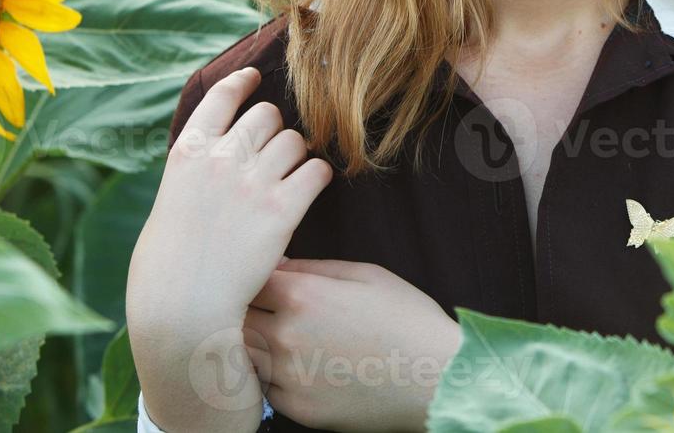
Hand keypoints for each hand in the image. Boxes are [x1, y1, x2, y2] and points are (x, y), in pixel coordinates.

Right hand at [130, 66, 334, 341]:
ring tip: (289, 180)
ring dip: (297, 156)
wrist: (181, 309)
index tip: (254, 77)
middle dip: (274, 131)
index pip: (220, 98)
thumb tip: (210, 163)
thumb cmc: (165, 271)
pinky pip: (317, 171)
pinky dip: (318, 178)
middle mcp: (221, 158)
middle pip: (267, 115)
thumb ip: (192, 177)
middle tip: (274, 156)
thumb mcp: (168, 206)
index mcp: (187, 154)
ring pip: (295, 141)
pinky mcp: (282, 208)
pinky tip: (311, 189)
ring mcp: (252, 181)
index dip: (241, 84)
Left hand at [243, 259, 463, 431]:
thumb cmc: (406, 318)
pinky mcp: (297, 408)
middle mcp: (286, 335)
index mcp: (303, 295)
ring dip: (252, 344)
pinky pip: (264, 388)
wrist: (436, 378)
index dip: (251, 276)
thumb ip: (315, 267)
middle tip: (259, 307)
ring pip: (244, 355)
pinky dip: (270, 376)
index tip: (259, 278)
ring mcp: (288, 376)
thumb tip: (278, 265)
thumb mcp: (367, 274)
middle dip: (244, 309)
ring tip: (276, 337)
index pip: (248, 279)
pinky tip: (295, 367)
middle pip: (237, 317)